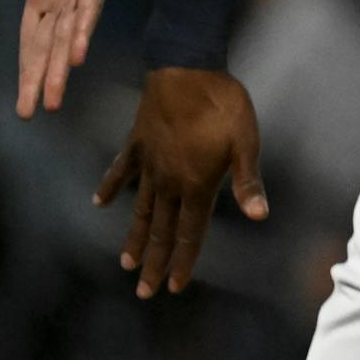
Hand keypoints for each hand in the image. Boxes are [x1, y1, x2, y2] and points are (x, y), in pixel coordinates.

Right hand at [0, 0, 124, 117]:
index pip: (33, 36)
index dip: (27, 66)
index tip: (22, 99)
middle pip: (48, 44)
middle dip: (41, 79)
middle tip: (33, 113)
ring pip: (69, 33)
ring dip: (59, 67)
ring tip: (54, 99)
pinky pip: (90, 4)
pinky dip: (82, 30)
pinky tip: (76, 57)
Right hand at [94, 68, 267, 297]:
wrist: (186, 67)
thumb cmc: (223, 103)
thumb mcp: (246, 140)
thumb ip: (247, 180)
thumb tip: (260, 215)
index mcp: (196, 183)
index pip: (190, 232)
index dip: (184, 260)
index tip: (174, 287)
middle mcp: (168, 181)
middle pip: (162, 230)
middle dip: (155, 262)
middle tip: (144, 292)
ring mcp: (149, 164)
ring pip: (140, 209)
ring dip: (134, 237)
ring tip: (125, 263)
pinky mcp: (136, 144)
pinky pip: (121, 171)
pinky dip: (110, 187)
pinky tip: (99, 203)